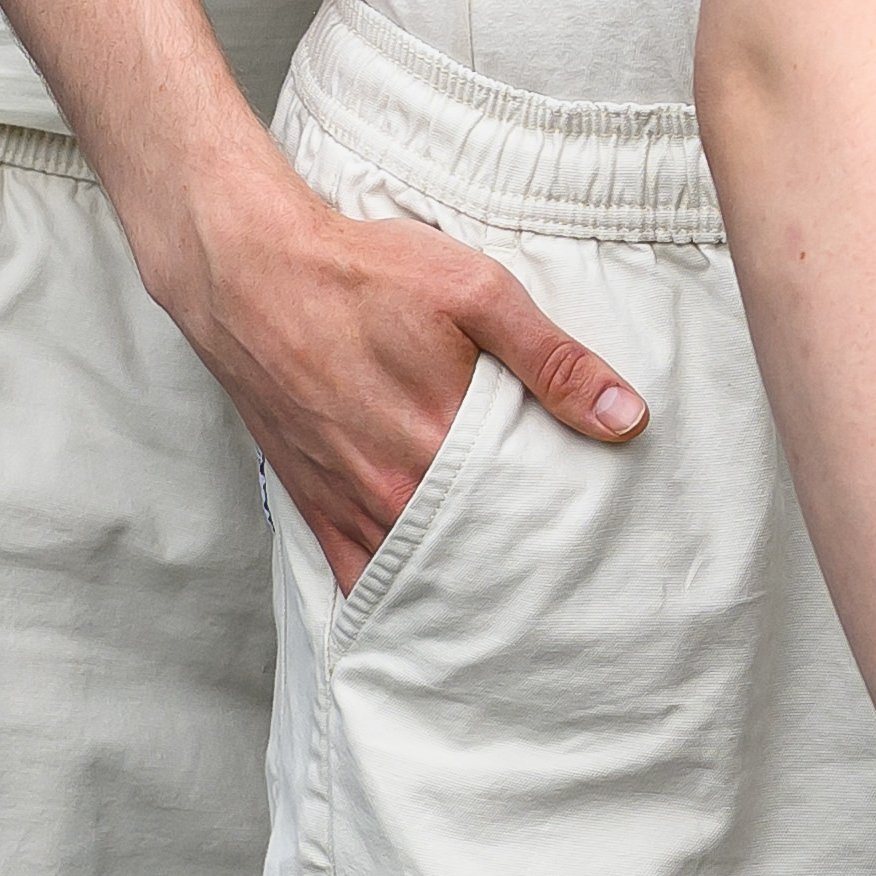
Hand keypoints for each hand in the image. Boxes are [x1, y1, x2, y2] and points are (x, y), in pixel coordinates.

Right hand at [159, 186, 646, 588]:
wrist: (249, 270)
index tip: (599, 531)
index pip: (528, 514)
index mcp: (444, 443)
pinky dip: (396, 594)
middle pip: (479, 552)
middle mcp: (394, 490)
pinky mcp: (311, 504)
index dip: (567, 526)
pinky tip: (428, 604)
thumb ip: (552, 359)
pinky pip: (357, 577)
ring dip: (463, 581)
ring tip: (508, 590)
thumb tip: (627, 418)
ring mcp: (349, 504)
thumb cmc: (363, 272)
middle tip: (565, 569)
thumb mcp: (476, 292)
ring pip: (421, 574)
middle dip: (522, 562)